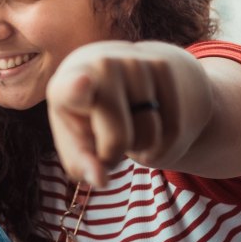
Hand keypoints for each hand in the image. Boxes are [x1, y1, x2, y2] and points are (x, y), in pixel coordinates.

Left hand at [46, 41, 211, 186]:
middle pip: (118, 137)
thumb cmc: (90, 116)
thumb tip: (101, 180)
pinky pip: (174, 128)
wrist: (123, 72)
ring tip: (127, 124)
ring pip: (150, 135)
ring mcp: (134, 61)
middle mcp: (100, 65)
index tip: (82, 82)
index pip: (72, 87)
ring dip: (141, 146)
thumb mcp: (77, 140)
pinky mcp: (163, 66)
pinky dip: (162, 138)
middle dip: (114, 154)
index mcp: (67, 82)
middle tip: (105, 142)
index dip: (77, 88)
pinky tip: (149, 118)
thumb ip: (83, 163)